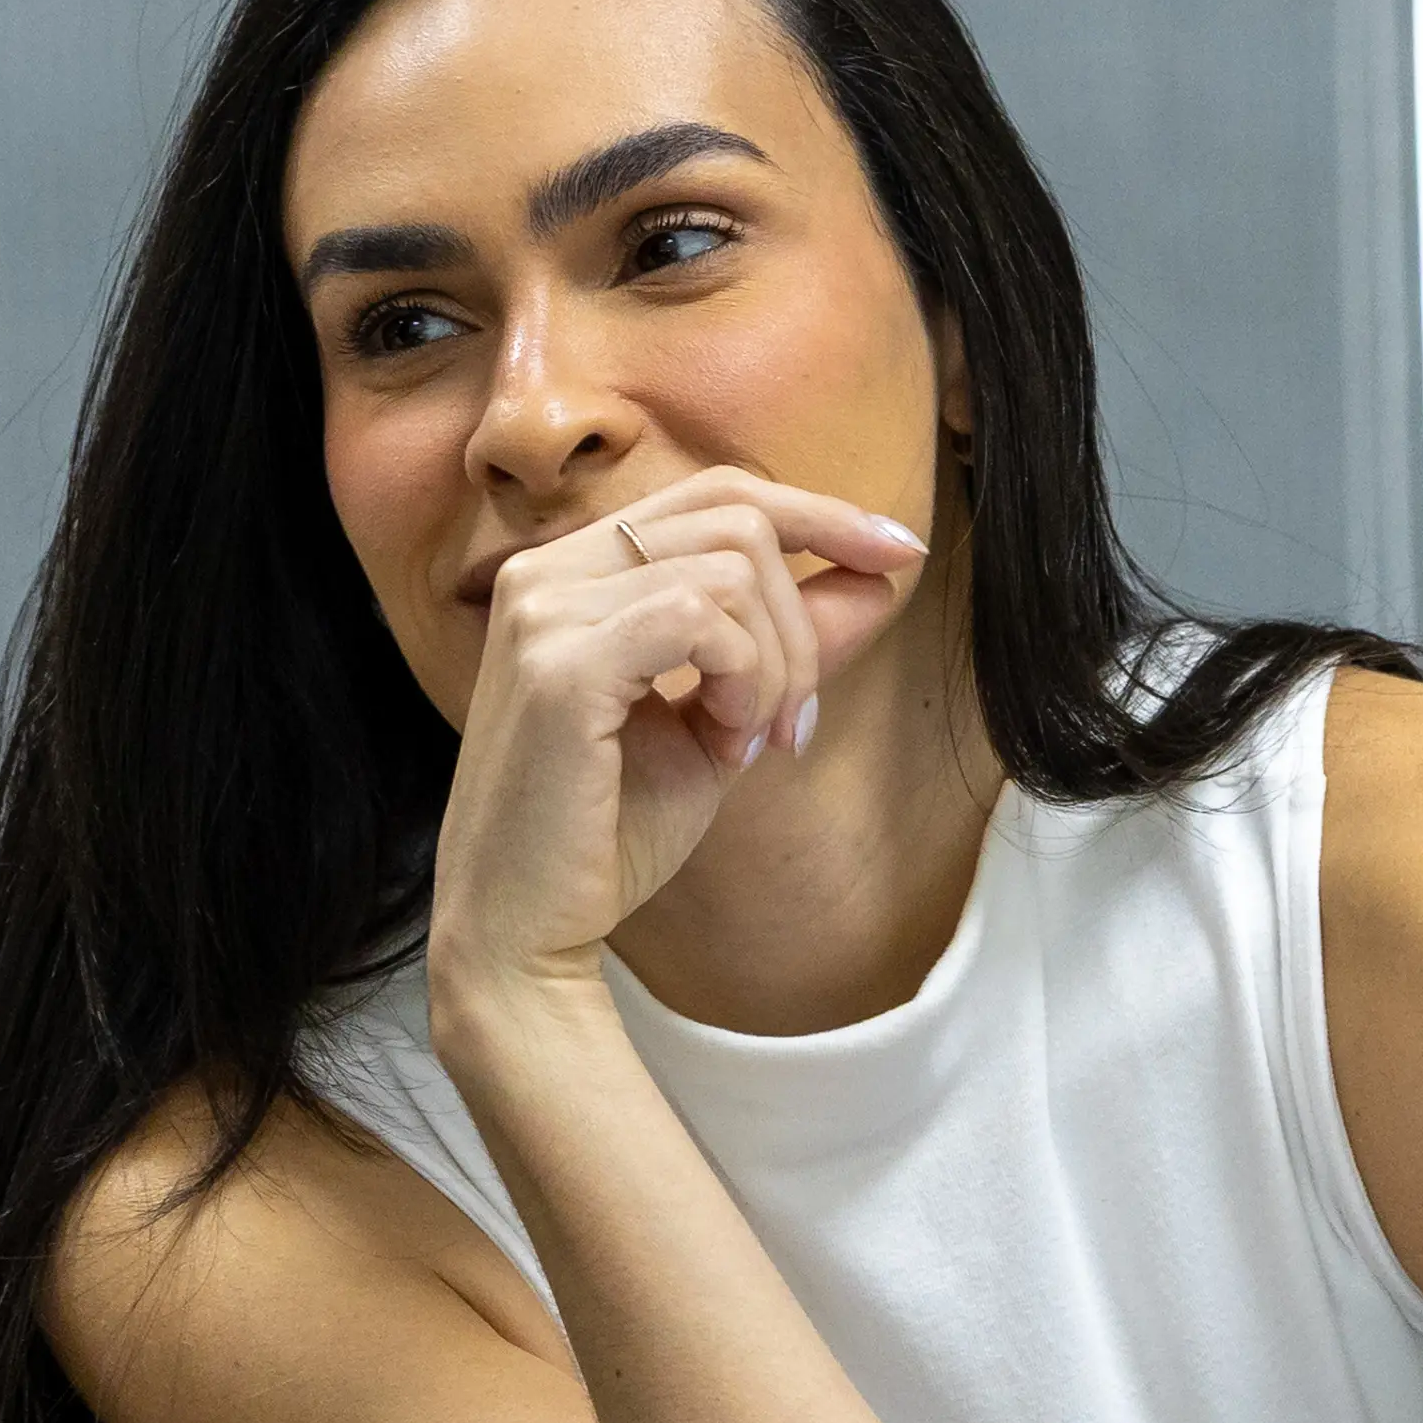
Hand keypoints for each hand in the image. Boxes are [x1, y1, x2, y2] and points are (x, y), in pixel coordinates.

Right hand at [429, 469, 925, 995]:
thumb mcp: (724, 718)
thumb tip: (883, 574)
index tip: (899, 554)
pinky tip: (727, 746)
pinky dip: (745, 681)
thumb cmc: (608, 831)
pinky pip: (700, 618)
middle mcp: (546, 570)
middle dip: (803, 620)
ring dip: (776, 664)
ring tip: (748, 743)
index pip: (718, 493)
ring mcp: (544, 609)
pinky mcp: (558, 664)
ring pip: (731, 567)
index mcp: (574, 570)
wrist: (523, 929)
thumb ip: (790, 641)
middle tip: (795, 725)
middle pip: (738, 518)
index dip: (820, 513)